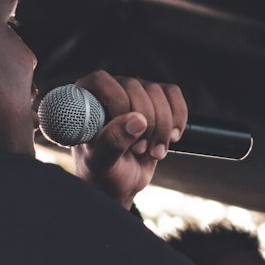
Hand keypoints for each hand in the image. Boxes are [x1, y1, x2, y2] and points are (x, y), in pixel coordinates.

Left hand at [70, 71, 187, 208]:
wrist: (120, 181)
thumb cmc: (102, 171)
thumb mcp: (101, 162)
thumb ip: (113, 142)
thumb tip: (137, 121)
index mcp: (86, 100)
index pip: (102, 82)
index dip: (118, 103)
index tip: (125, 133)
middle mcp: (110, 90)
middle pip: (136, 87)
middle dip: (145, 123)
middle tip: (139, 150)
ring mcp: (134, 92)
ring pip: (158, 92)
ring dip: (162, 127)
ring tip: (152, 151)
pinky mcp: (155, 99)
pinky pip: (173, 94)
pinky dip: (178, 118)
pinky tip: (170, 138)